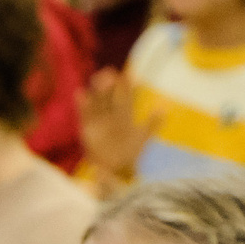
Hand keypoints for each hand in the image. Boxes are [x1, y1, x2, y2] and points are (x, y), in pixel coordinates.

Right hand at [75, 70, 156, 185]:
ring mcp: (98, 123)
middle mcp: (110, 116)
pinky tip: (80, 93)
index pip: (125, 98)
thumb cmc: (130, 154)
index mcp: (124, 116)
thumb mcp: (143, 136)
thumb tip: (164, 107)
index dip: (127, 87)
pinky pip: (84, 116)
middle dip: (109, 86)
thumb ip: (152, 122)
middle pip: (109, 98)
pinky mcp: (87, 131)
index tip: (128, 74)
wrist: (116, 171)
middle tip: (109, 72)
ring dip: (97, 93)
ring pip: (97, 104)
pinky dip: (82, 106)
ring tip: (98, 79)